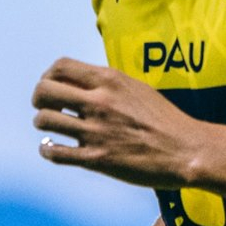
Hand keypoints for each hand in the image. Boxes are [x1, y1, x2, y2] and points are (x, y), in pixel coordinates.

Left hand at [32, 57, 201, 187]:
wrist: (187, 150)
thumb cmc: (164, 119)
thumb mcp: (136, 88)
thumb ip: (107, 84)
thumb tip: (77, 83)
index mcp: (110, 80)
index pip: (60, 66)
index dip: (49, 75)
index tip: (53, 86)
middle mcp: (99, 102)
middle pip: (44, 91)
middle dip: (39, 99)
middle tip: (46, 107)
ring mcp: (96, 131)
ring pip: (45, 121)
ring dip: (44, 123)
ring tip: (53, 128)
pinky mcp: (96, 159)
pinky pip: (54, 152)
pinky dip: (47, 149)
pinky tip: (53, 148)